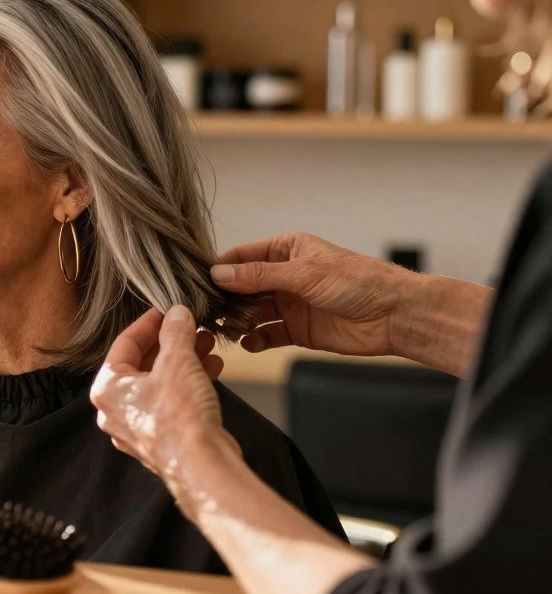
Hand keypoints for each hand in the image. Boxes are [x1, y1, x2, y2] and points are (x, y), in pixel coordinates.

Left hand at [91, 306, 236, 478]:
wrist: (202, 467)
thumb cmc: (180, 417)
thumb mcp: (178, 361)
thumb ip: (175, 333)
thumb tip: (176, 313)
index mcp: (107, 388)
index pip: (125, 343)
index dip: (149, 323)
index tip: (166, 310)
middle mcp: (116, 409)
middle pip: (142, 364)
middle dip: (171, 342)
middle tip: (191, 326)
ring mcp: (138, 427)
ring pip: (159, 383)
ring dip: (184, 361)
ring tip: (207, 344)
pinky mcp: (161, 438)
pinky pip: (171, 401)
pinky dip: (188, 383)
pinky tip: (212, 369)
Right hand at [210, 233, 417, 358]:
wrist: (395, 315)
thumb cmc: (360, 282)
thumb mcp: (305, 273)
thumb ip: (260, 275)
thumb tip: (220, 273)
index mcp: (286, 250)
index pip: (242, 257)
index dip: (221, 268)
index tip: (198, 281)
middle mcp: (284, 276)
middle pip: (242, 286)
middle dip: (225, 298)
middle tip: (205, 311)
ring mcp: (290, 304)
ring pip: (251, 312)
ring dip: (237, 320)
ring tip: (224, 329)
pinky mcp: (297, 330)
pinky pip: (267, 335)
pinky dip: (255, 340)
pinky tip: (248, 343)